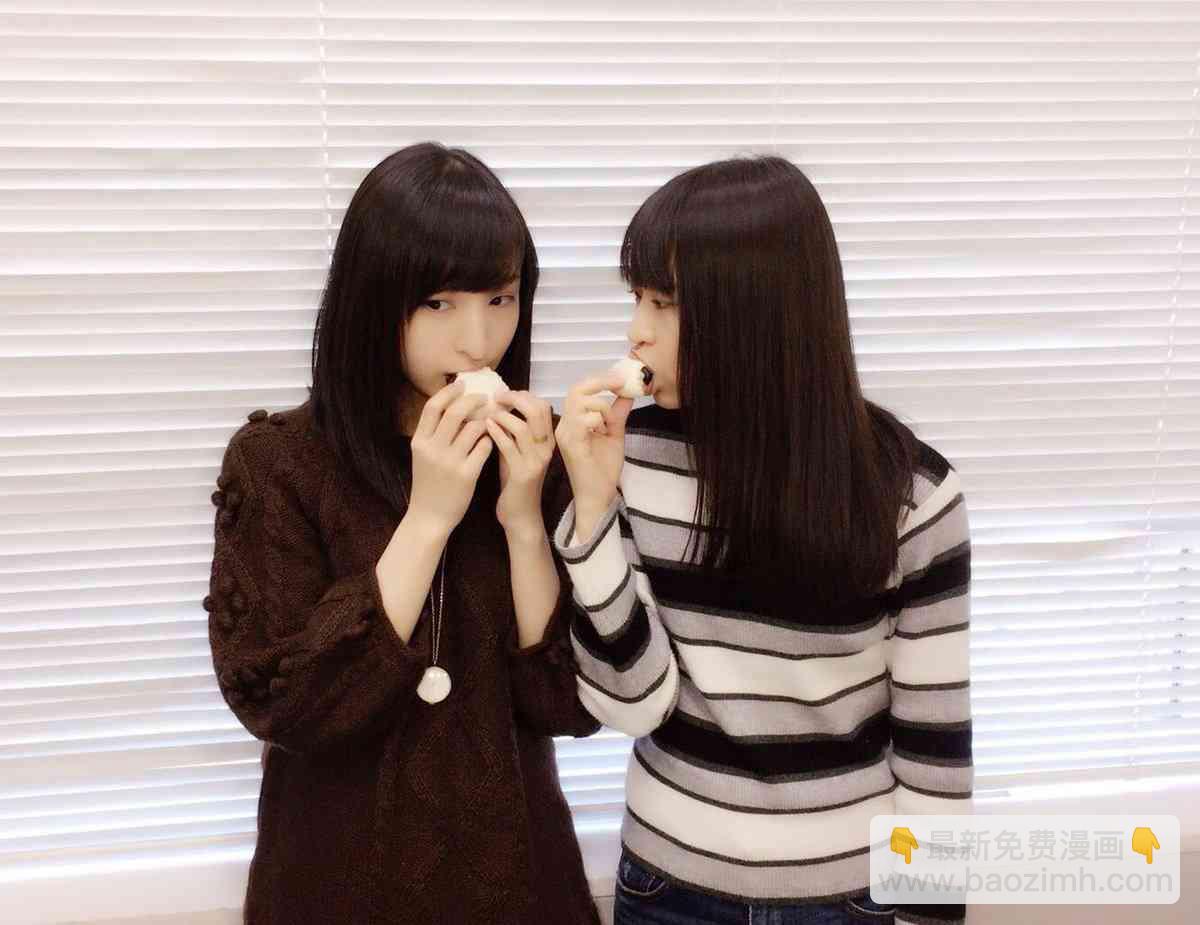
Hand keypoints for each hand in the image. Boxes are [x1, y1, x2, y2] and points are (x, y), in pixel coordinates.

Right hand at [407, 379, 494, 534]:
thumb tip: (454, 405)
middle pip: (455, 412)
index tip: (462, 384)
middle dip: (472, 400)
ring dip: (485, 421)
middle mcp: (433, 449)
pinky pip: (485, 447)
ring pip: (474, 428)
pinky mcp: (467, 475)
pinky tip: (490, 442)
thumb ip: (434, 433)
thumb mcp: (422, 456)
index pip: (433, 407)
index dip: (449, 392)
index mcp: (419, 442)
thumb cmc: (428, 484)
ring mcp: (450, 462)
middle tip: (484, 397)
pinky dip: (490, 441)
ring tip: (490, 420)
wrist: (429, 517)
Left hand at [486, 389, 555, 533]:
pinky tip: (485, 427)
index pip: (541, 405)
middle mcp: (546, 448)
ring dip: (502, 416)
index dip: (522, 395)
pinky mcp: (523, 473)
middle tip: (495, 398)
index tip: (502, 395)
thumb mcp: (516, 451)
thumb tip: (497, 406)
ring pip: (522, 426)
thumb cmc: (514, 482)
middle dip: (514, 399)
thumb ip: (511, 431)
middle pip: (536, 410)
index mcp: (547, 439)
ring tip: (487, 414)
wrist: (521, 515)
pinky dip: (496, 433)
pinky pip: (509, 446)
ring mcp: (536, 460)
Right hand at [555, 370, 633, 516]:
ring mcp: (565, 435)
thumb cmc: (603, 470)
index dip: (600, 380)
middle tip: (621, 382)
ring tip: (611, 425)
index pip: (579, 390)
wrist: (599, 497)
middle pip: (576, 390)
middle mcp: (564, 426)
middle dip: (600, 382)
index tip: (621, 378)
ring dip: (602, 407)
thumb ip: (618, 413)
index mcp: (572, 422)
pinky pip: (584, 420)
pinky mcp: (571, 445)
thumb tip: (627, 393)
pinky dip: (599, 421)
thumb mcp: (615, 434)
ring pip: (582, 402)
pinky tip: (605, 433)